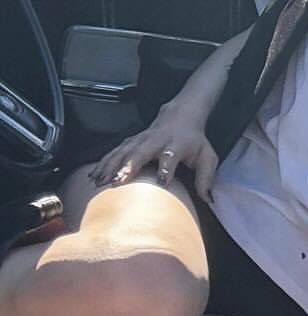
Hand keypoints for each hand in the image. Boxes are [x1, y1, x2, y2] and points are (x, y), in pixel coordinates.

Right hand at [85, 103, 218, 204]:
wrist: (180, 115)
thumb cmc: (194, 140)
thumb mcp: (207, 157)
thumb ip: (206, 178)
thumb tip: (207, 200)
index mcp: (176, 145)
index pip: (170, 157)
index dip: (166, 169)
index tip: (162, 183)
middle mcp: (156, 141)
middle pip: (140, 153)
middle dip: (127, 167)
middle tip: (117, 183)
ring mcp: (141, 140)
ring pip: (122, 152)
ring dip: (110, 166)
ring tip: (99, 182)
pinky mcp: (131, 141)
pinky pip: (114, 152)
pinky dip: (103, 162)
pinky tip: (93, 174)